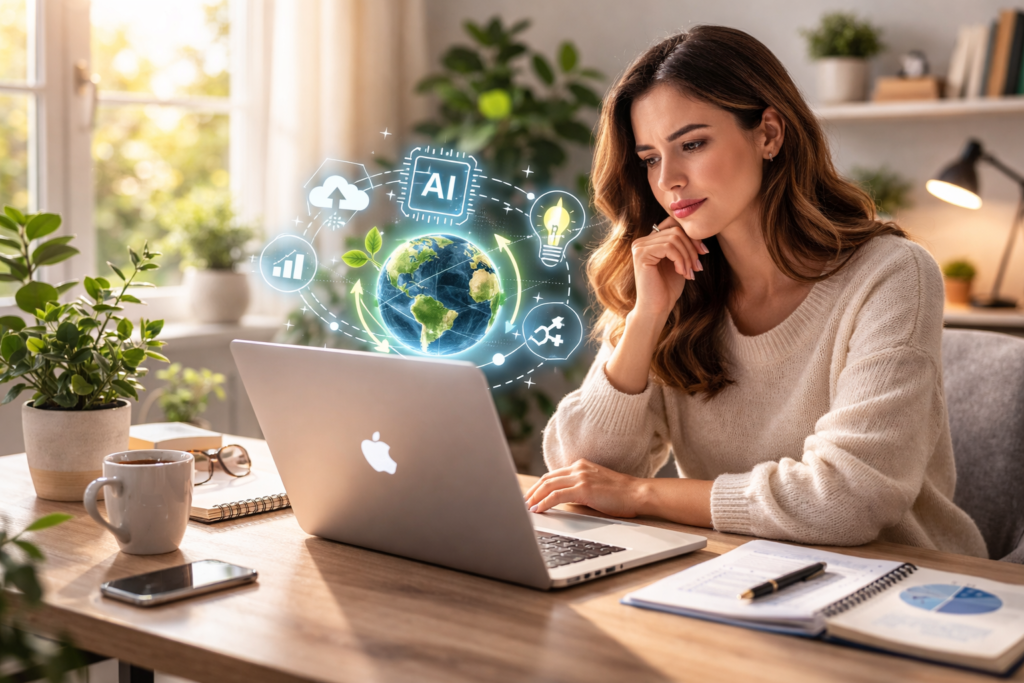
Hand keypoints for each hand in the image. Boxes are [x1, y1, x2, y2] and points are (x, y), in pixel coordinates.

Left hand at [524, 459, 643, 517]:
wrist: (637, 493)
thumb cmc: (620, 495)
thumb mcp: (595, 486)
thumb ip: (579, 488)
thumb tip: (562, 500)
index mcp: (580, 466)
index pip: (552, 475)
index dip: (538, 486)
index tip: (530, 495)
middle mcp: (578, 468)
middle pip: (546, 479)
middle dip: (532, 491)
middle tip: (523, 502)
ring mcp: (580, 477)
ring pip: (548, 486)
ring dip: (534, 497)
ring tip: (526, 507)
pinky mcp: (583, 488)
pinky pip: (556, 496)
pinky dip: (544, 502)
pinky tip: (538, 510)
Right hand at [631, 217, 707, 319]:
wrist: (656, 309)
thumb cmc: (668, 289)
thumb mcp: (680, 262)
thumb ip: (684, 245)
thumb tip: (698, 232)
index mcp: (650, 241)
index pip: (673, 224)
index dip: (691, 236)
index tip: (703, 252)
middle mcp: (642, 241)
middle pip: (676, 230)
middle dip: (692, 248)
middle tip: (697, 267)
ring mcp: (640, 247)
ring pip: (674, 238)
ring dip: (687, 256)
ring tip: (690, 272)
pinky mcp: (641, 254)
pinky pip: (669, 247)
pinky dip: (680, 259)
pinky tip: (682, 272)